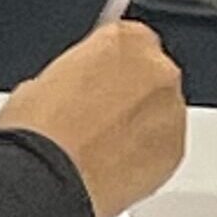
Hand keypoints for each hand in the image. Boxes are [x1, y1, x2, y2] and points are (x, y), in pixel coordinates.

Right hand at [0, 20, 186, 216]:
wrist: (48, 177)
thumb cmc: (41, 130)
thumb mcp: (47, 78)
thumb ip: (79, 73)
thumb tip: (79, 88)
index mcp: (125, 39)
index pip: (132, 41)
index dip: (113, 68)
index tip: (103, 84)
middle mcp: (156, 68)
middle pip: (151, 75)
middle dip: (131, 95)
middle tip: (102, 119)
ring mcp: (170, 109)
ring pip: (161, 112)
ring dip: (143, 125)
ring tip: (107, 149)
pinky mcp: (175, 150)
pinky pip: (166, 148)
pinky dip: (148, 157)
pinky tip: (117, 168)